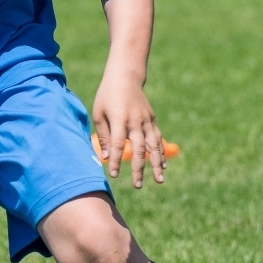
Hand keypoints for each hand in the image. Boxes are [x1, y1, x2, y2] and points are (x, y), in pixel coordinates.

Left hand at [92, 71, 164, 188]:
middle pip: (139, 149)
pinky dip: (161, 152)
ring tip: (159, 180)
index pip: (118, 144)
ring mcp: (146, 121)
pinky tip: (163, 165)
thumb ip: (104, 135)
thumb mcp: (99, 113)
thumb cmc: (107, 96)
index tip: (114, 175)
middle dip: (139, 168)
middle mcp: (135, 121)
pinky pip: (158, 139)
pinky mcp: (152, 120)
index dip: (116, 160)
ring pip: (153, 146)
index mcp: (119, 119)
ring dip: (156, 164)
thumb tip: (106, 157)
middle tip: (137, 185)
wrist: (125, 77)